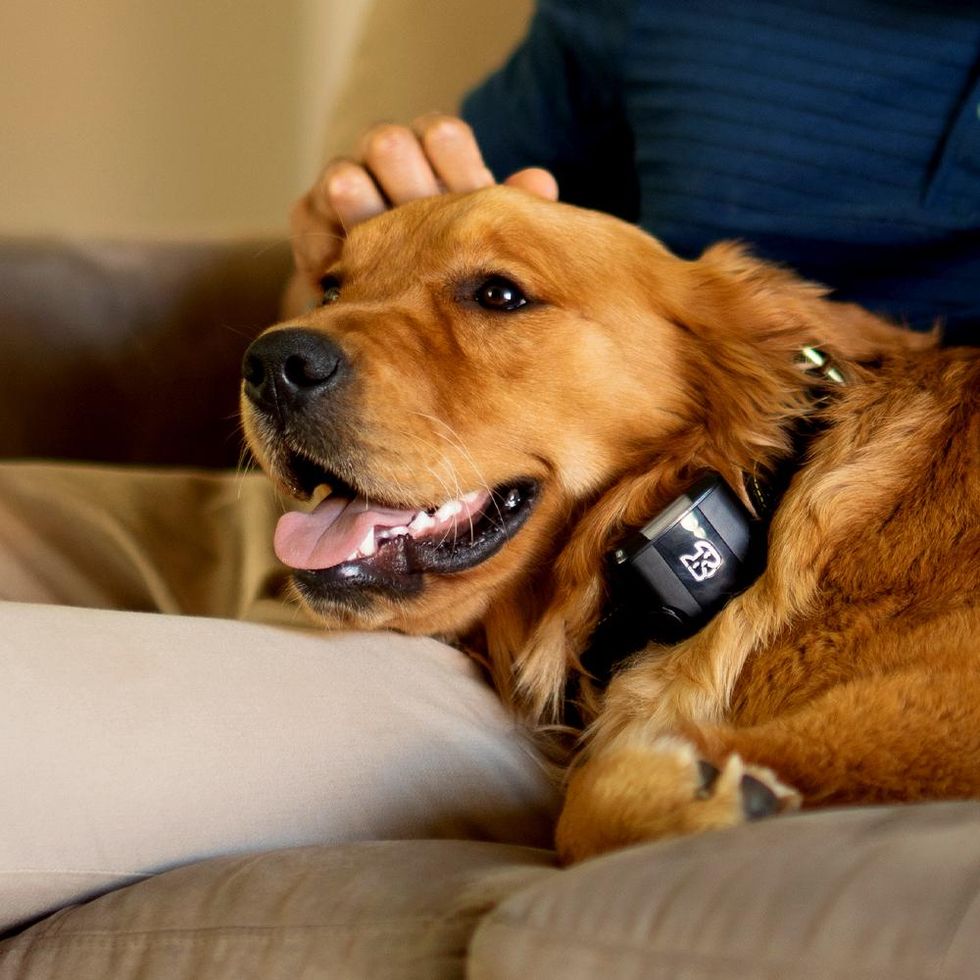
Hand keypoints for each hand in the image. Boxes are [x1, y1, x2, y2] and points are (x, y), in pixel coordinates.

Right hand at [284, 114, 557, 314]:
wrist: (392, 323)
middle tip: (413, 197)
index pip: (442, 136)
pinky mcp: (312, 222)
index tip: (466, 188)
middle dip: (400, 167)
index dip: (451, 156)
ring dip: (358, 199)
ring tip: (366, 216)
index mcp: (438, 164)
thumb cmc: (451, 270)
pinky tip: (341, 268)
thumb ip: (512, 212)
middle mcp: (390, 167)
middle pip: (388, 144)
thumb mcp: (485, 244)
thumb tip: (540, 183)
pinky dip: (324, 244)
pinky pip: (308, 219)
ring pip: (344, 176)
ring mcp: (347, 190)